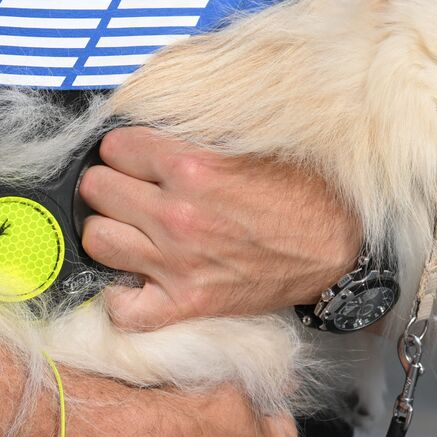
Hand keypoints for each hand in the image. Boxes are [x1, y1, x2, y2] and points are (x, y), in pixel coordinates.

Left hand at [78, 127, 360, 328]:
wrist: (339, 249)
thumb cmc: (304, 195)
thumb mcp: (253, 147)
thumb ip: (196, 137)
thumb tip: (151, 129)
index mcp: (193, 167)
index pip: (115, 147)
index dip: (128, 151)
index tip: (143, 160)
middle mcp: (178, 215)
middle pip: (96, 190)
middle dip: (115, 185)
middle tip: (139, 191)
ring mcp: (178, 264)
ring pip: (97, 239)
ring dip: (113, 231)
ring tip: (137, 229)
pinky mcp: (186, 304)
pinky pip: (121, 306)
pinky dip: (123, 295)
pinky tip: (140, 277)